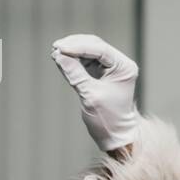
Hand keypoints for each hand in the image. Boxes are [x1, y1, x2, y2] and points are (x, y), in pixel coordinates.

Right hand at [50, 34, 139, 153]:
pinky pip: (86, 60)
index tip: (60, 48)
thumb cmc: (108, 118)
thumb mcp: (89, 95)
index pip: (100, 50)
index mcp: (124, 67)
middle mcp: (120, 64)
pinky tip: (61, 59)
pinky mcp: (101, 73)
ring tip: (55, 53)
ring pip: (89, 51)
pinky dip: (73, 59)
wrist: (115, 134)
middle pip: (94, 46)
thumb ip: (75, 73)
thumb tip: (58, 55)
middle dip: (74, 46)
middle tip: (55, 48)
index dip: (78, 47)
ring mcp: (111, 67)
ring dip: (72, 51)